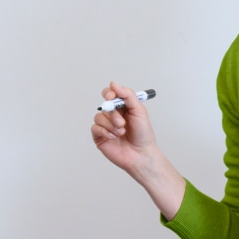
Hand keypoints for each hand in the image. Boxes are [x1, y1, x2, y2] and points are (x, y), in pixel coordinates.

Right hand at [91, 81, 186, 217]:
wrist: (141, 154)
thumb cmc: (143, 134)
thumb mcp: (139, 110)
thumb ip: (127, 95)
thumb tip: (113, 84)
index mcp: (122, 107)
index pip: (110, 94)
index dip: (109, 93)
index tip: (111, 97)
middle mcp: (113, 115)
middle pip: (104, 105)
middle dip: (113, 114)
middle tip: (122, 123)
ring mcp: (105, 126)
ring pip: (99, 116)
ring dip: (110, 125)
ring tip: (121, 132)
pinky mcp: (100, 136)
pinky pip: (95, 128)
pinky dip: (104, 132)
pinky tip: (113, 137)